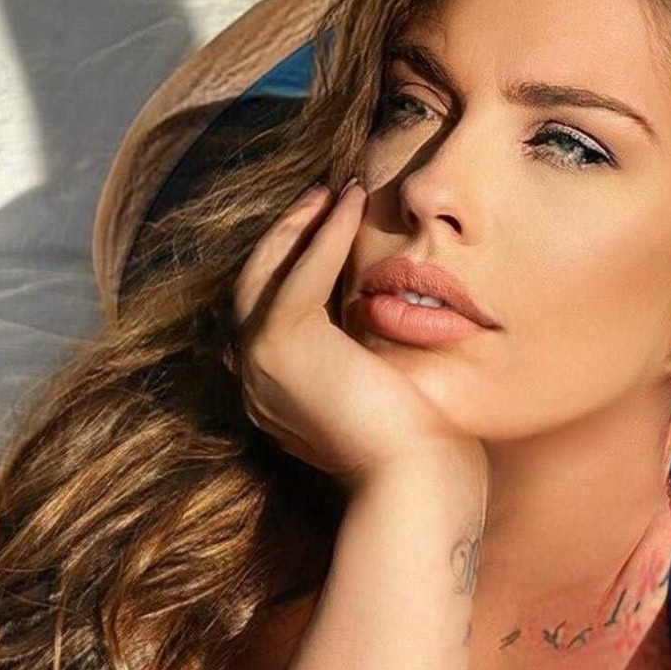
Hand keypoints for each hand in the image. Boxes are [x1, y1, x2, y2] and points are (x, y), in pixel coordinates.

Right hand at [224, 179, 485, 492]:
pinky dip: (323, 234)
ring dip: (299, 225)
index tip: (321, 224)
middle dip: (285, 235)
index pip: (266, 309)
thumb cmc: (414, 442)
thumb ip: (358, 351)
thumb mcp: (376, 384)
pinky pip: (299, 274)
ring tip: (333, 191)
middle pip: (254, 284)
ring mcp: (261, 363)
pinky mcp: (283, 345)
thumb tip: (374, 309)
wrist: (416, 478)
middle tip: (321, 195)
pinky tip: (348, 204)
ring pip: (265, 273)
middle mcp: (255, 378)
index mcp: (273, 391)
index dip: (288, 262)